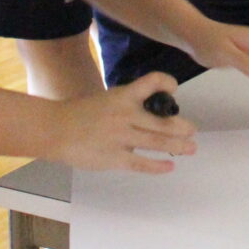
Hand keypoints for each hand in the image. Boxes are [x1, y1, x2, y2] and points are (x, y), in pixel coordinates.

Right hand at [49, 72, 196, 174]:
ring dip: (178, 146)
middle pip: (162, 120)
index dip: (165, 83)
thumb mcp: (107, 98)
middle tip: (193, 130)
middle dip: (181, 127)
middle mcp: (125, 115)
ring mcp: (121, 137)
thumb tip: (151, 112)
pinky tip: (169, 166)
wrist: (55, 129)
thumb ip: (128, 103)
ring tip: (191, 148)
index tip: (173, 89)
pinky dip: (158, 166)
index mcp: (123, 96)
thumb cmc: (80, 113)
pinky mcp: (114, 157)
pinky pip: (141, 163)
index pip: (151, 82)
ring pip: (157, 141)